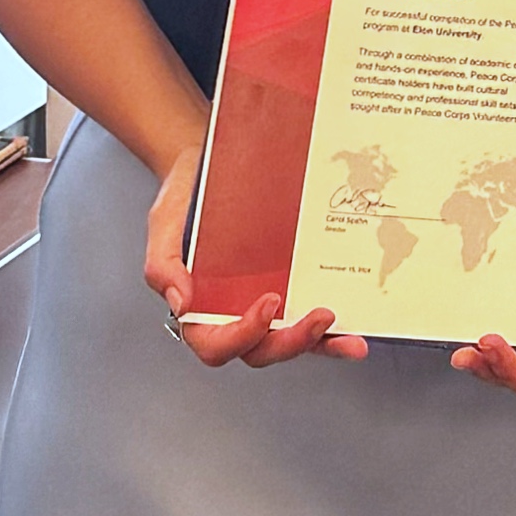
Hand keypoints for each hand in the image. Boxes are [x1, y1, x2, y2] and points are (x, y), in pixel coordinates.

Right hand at [144, 142, 367, 367]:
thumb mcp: (164, 223)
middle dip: (291, 342)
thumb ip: (163, 264)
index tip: (269, 301)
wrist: (210, 164)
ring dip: (320, 346)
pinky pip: (306, 318)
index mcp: (198, 309)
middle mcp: (232, 313)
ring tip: (349, 339)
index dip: (243, 335)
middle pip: (259, 351)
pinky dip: (330, 334)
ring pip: (288, 342)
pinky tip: (353, 329)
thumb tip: (181, 302)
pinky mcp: (289, 289)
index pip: (215, 344)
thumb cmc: (185, 197)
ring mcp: (263, 305)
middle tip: (320, 316)